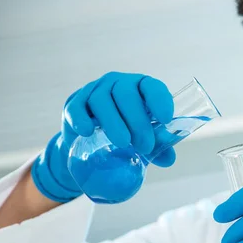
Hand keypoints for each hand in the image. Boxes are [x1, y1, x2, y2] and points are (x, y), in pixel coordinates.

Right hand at [31, 72, 174, 202]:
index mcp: (141, 89)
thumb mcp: (145, 142)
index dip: (159, 100)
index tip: (166, 119)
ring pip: (102, 99)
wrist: (93, 147)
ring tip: (123, 143)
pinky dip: (81, 119)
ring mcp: (94, 91)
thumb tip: (169, 158)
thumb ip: (159, 147)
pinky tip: (87, 132)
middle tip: (145, 146)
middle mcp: (118, 84)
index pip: (152, 87)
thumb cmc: (128, 138)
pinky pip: (76, 107)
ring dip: (113, 122)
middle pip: (126, 94)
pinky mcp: (74, 104)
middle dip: (138, 121)